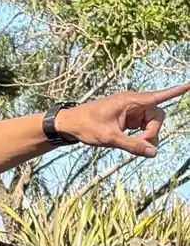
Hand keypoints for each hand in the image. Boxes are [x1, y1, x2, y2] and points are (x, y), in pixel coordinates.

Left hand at [58, 82, 189, 156]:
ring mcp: (131, 110)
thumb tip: (153, 153)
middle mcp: (133, 103)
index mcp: (129, 101)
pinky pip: (142, 127)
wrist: (69, 124)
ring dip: (147, 135)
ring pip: (151, 123)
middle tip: (140, 145)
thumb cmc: (86, 126)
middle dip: (152, 132)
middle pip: (157, 116)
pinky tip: (130, 141)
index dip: (175, 92)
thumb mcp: (109, 138)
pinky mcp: (128, 117)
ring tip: (134, 146)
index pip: (157, 97)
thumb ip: (132, 145)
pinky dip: (140, 136)